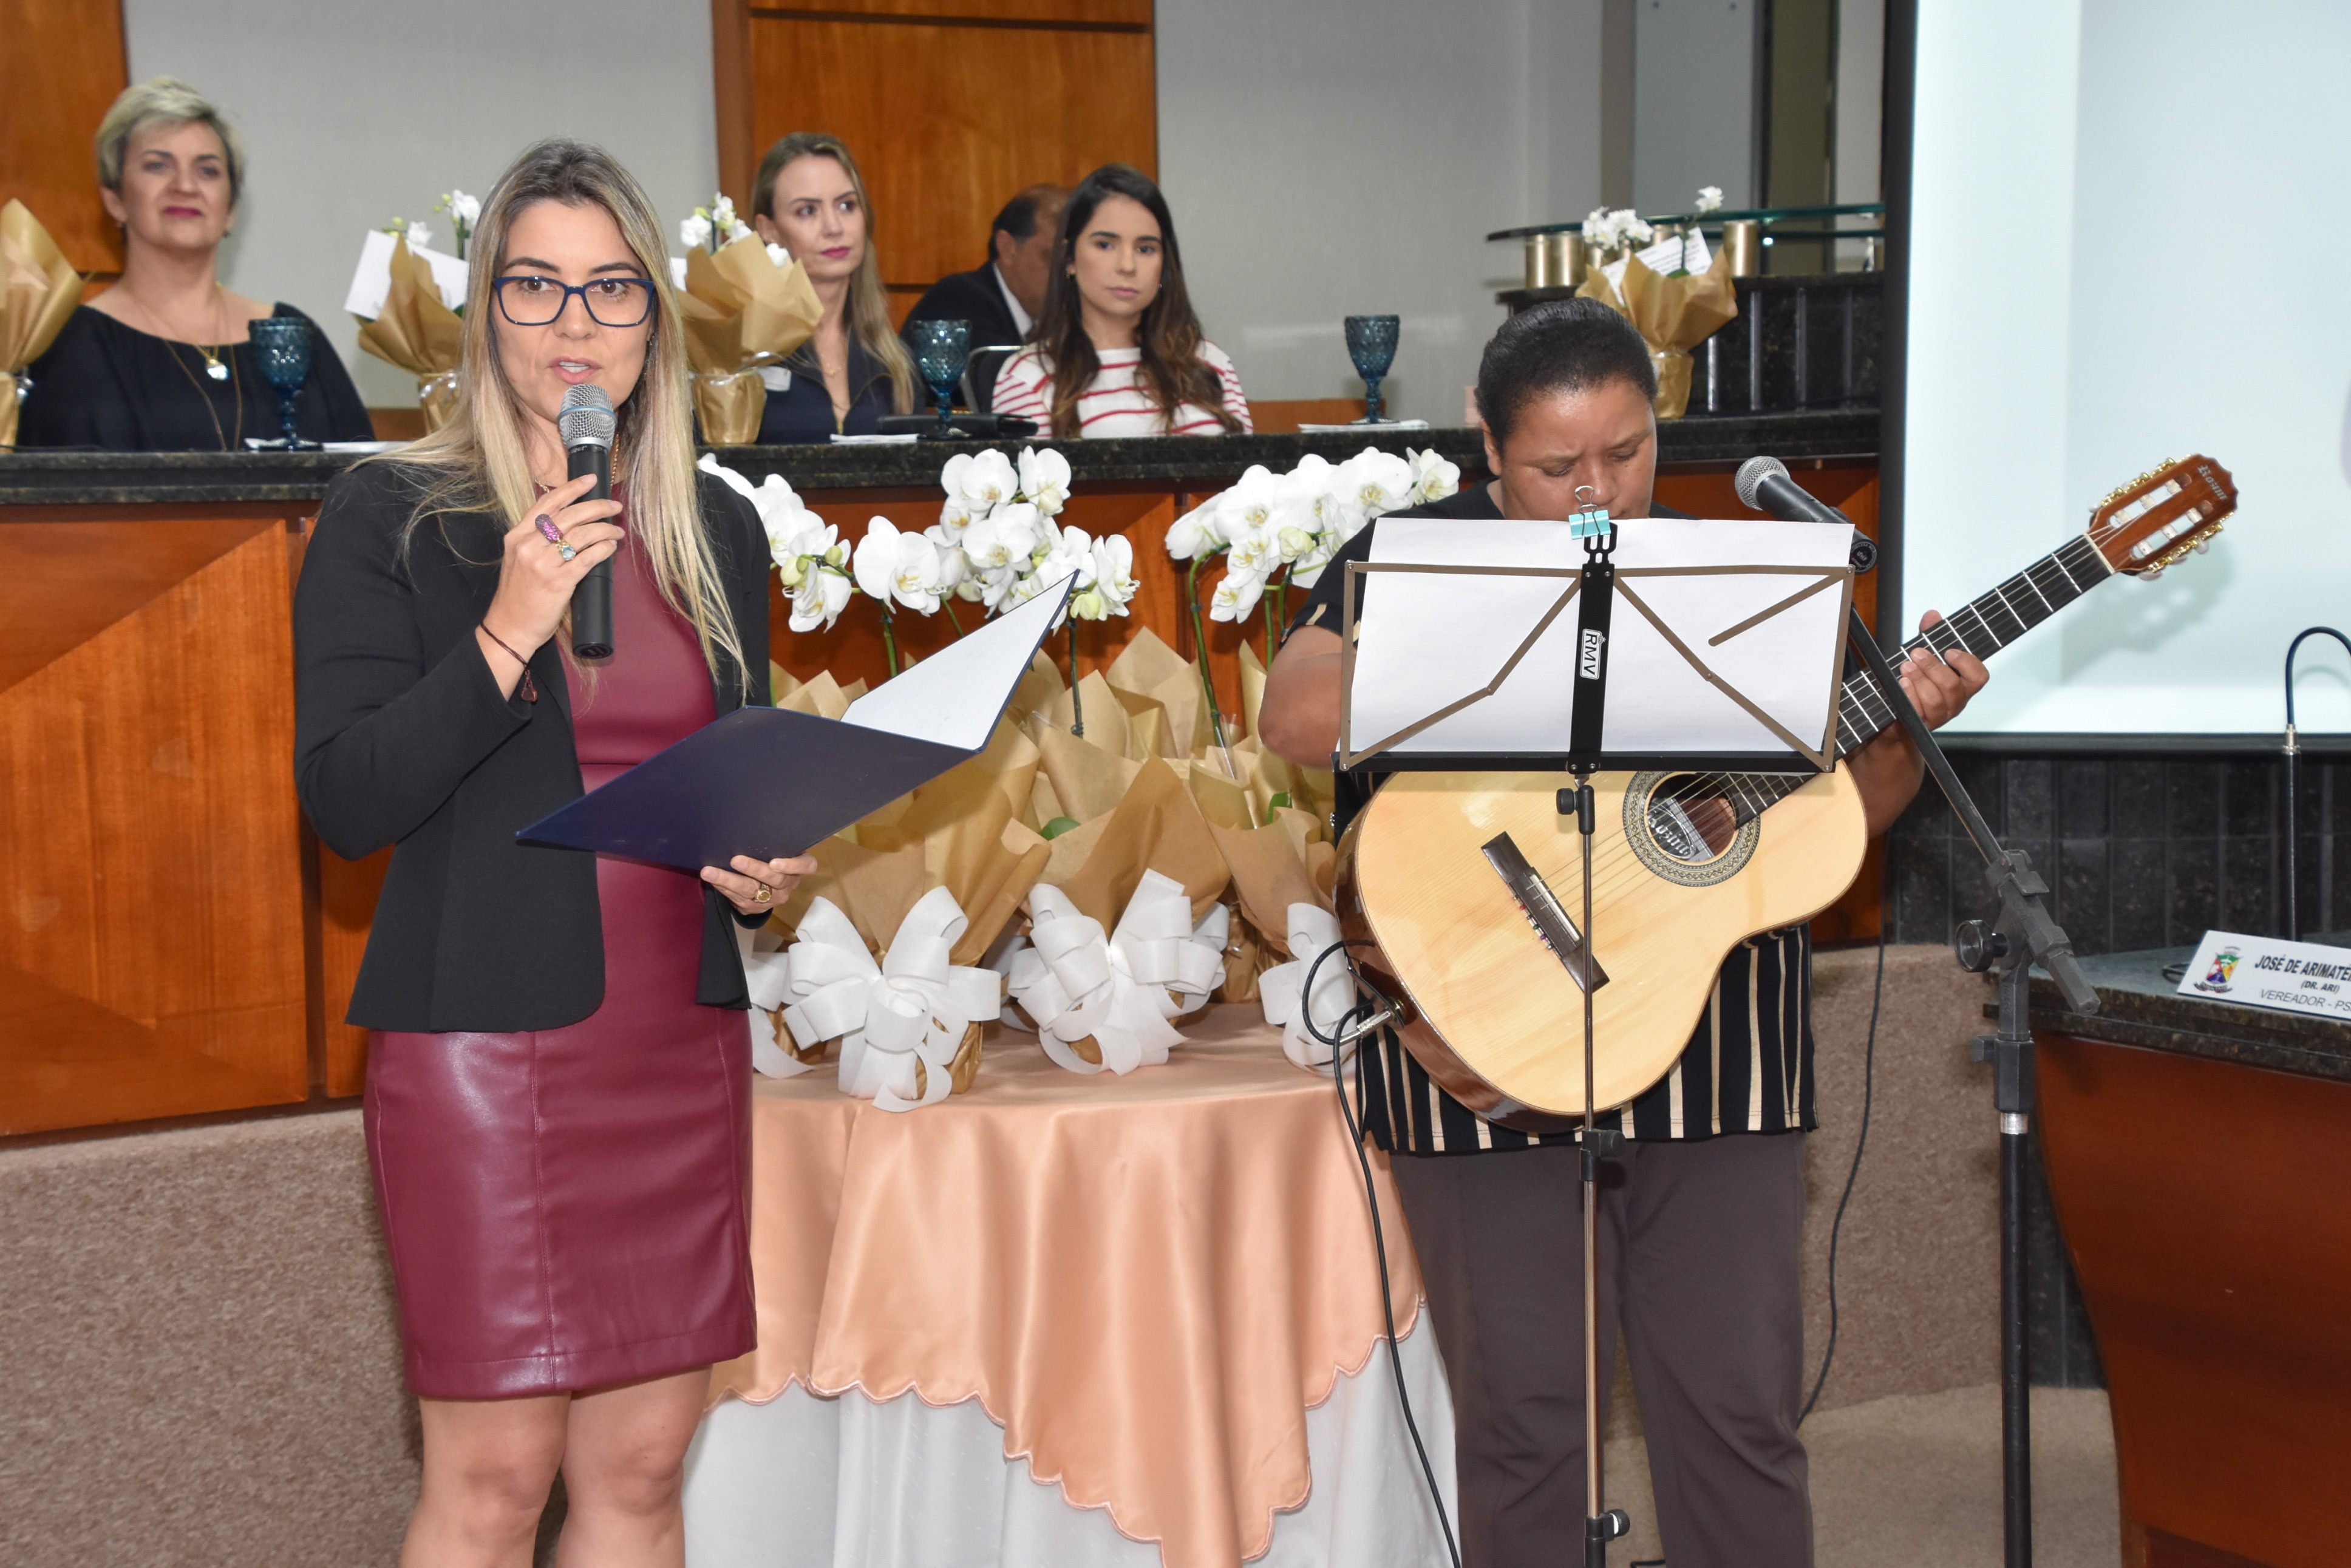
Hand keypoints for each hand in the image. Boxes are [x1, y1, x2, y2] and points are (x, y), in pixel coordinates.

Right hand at [479, 473, 624, 655]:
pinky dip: (603, 549)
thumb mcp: (519, 558)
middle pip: (569, 515)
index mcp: (517, 536)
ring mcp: (543, 563)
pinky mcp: (559, 581)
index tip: (590, 480)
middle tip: (614, 506)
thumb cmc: (518, 594)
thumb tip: (569, 522)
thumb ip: (536, 538)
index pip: (547, 503)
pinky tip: (611, 547)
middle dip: (597, 507)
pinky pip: (588, 557)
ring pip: (582, 534)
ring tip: (617, 531)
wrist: (510, 626)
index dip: (571, 488)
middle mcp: (528, 545)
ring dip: (605, 529)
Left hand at [703, 853, 817, 916]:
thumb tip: (750, 826)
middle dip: (754, 869)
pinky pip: (737, 898)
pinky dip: (723, 887)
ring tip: (710, 872)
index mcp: (799, 868)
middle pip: (774, 880)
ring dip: (728, 880)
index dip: (792, 865)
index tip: (774, 862)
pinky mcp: (755, 908)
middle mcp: (788, 885)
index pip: (806, 867)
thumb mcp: (778, 849)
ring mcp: (772, 899)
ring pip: (751, 891)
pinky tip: (711, 879)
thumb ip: (772, 844)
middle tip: (735, 860)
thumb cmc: (772, 856)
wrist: (766, 886)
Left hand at [1895, 610, 1988, 728]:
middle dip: (1933, 666)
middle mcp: (1954, 702)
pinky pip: (1918, 712)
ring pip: (1935, 700)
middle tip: (1917, 653)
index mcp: (1962, 685)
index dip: (1967, 664)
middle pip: (1952, 686)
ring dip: (1919, 680)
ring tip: (1906, 667)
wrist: (1897, 719)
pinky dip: (1909, 695)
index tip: (1950, 651)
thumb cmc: (1915, 686)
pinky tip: (1901, 684)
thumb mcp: (1923, 658)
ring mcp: (1938, 716)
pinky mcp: (1919, 725)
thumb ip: (1929, 637)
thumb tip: (1932, 615)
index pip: (1979, 677)